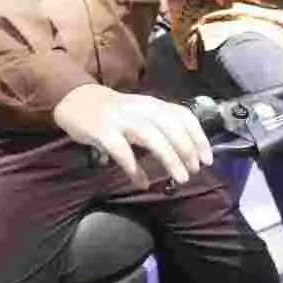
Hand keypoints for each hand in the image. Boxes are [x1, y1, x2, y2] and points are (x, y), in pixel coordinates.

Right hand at [52, 84, 212, 190]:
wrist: (76, 99)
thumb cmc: (114, 111)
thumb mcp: (140, 112)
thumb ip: (160, 127)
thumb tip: (186, 154)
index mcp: (152, 104)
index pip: (182, 115)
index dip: (198, 136)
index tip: (207, 158)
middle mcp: (140, 109)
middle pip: (170, 125)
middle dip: (187, 149)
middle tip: (195, 171)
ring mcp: (121, 120)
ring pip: (151, 136)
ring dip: (169, 158)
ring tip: (180, 178)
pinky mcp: (103, 132)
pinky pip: (122, 152)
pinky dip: (135, 169)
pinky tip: (142, 183)